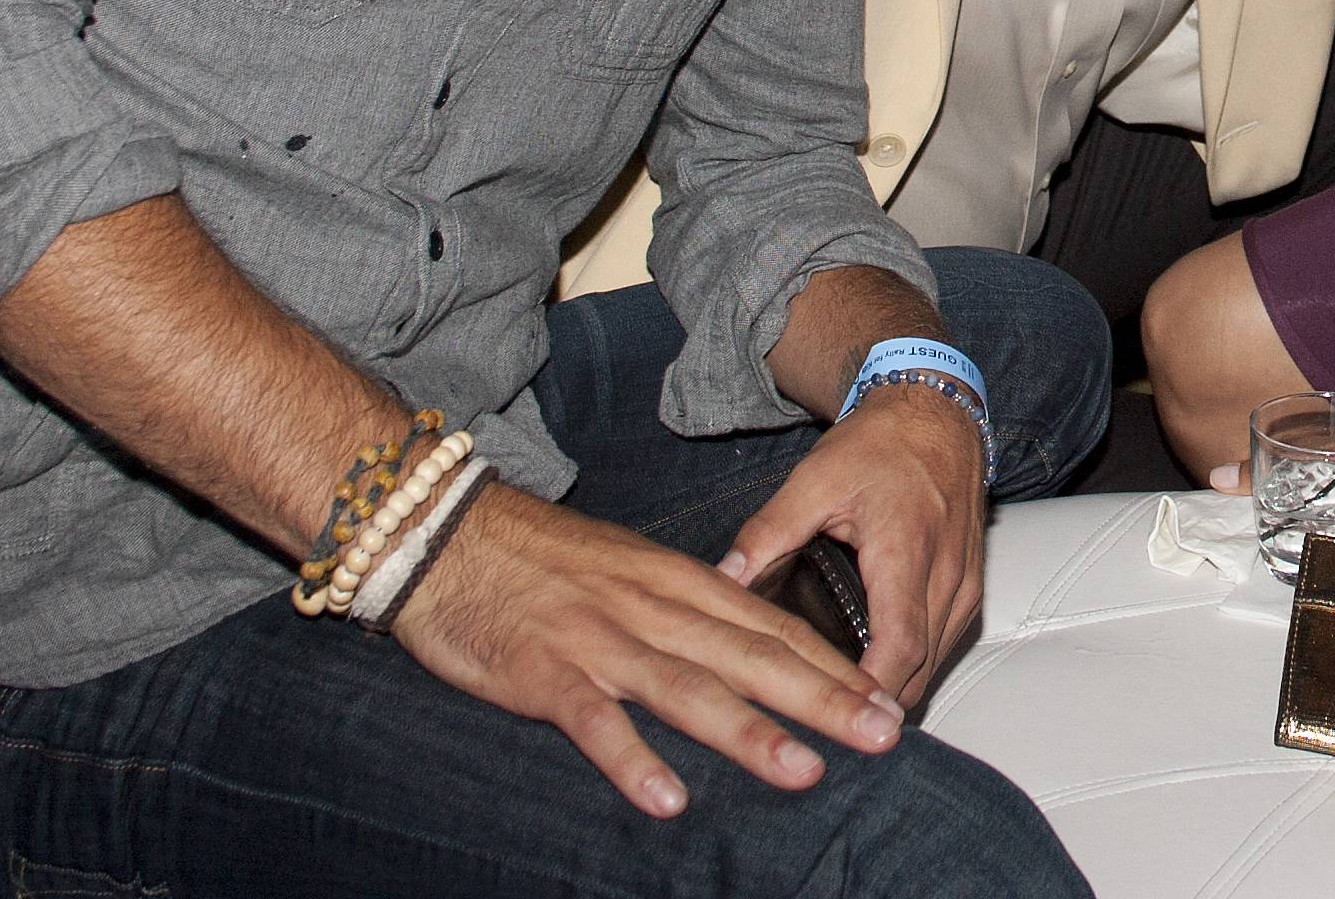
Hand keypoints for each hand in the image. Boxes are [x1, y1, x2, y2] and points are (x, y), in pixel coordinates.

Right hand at [393, 481, 907, 818]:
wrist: (447, 534)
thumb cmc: (540, 561)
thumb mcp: (629, 572)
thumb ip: (685, 611)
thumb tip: (742, 651)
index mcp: (677, 583)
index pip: (773, 625)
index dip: (834, 664)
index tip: (886, 697)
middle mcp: (652, 608)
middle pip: (752, 656)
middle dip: (824, 698)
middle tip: (884, 734)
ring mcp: (600, 641)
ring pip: (688, 689)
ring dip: (750, 732)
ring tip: (805, 771)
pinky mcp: (545, 673)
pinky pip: (595, 723)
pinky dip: (633, 760)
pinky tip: (668, 800)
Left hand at [719, 381, 987, 707]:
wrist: (936, 412)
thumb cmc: (880, 444)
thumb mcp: (814, 480)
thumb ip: (767, 533)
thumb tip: (722, 578)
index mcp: (905, 551)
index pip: (899, 647)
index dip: (870, 695)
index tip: (833, 722)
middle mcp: (946, 575)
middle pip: (920, 670)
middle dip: (875, 707)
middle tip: (820, 731)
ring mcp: (965, 583)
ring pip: (936, 664)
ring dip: (896, 692)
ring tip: (841, 714)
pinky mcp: (970, 586)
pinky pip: (945, 645)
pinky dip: (914, 668)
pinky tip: (872, 679)